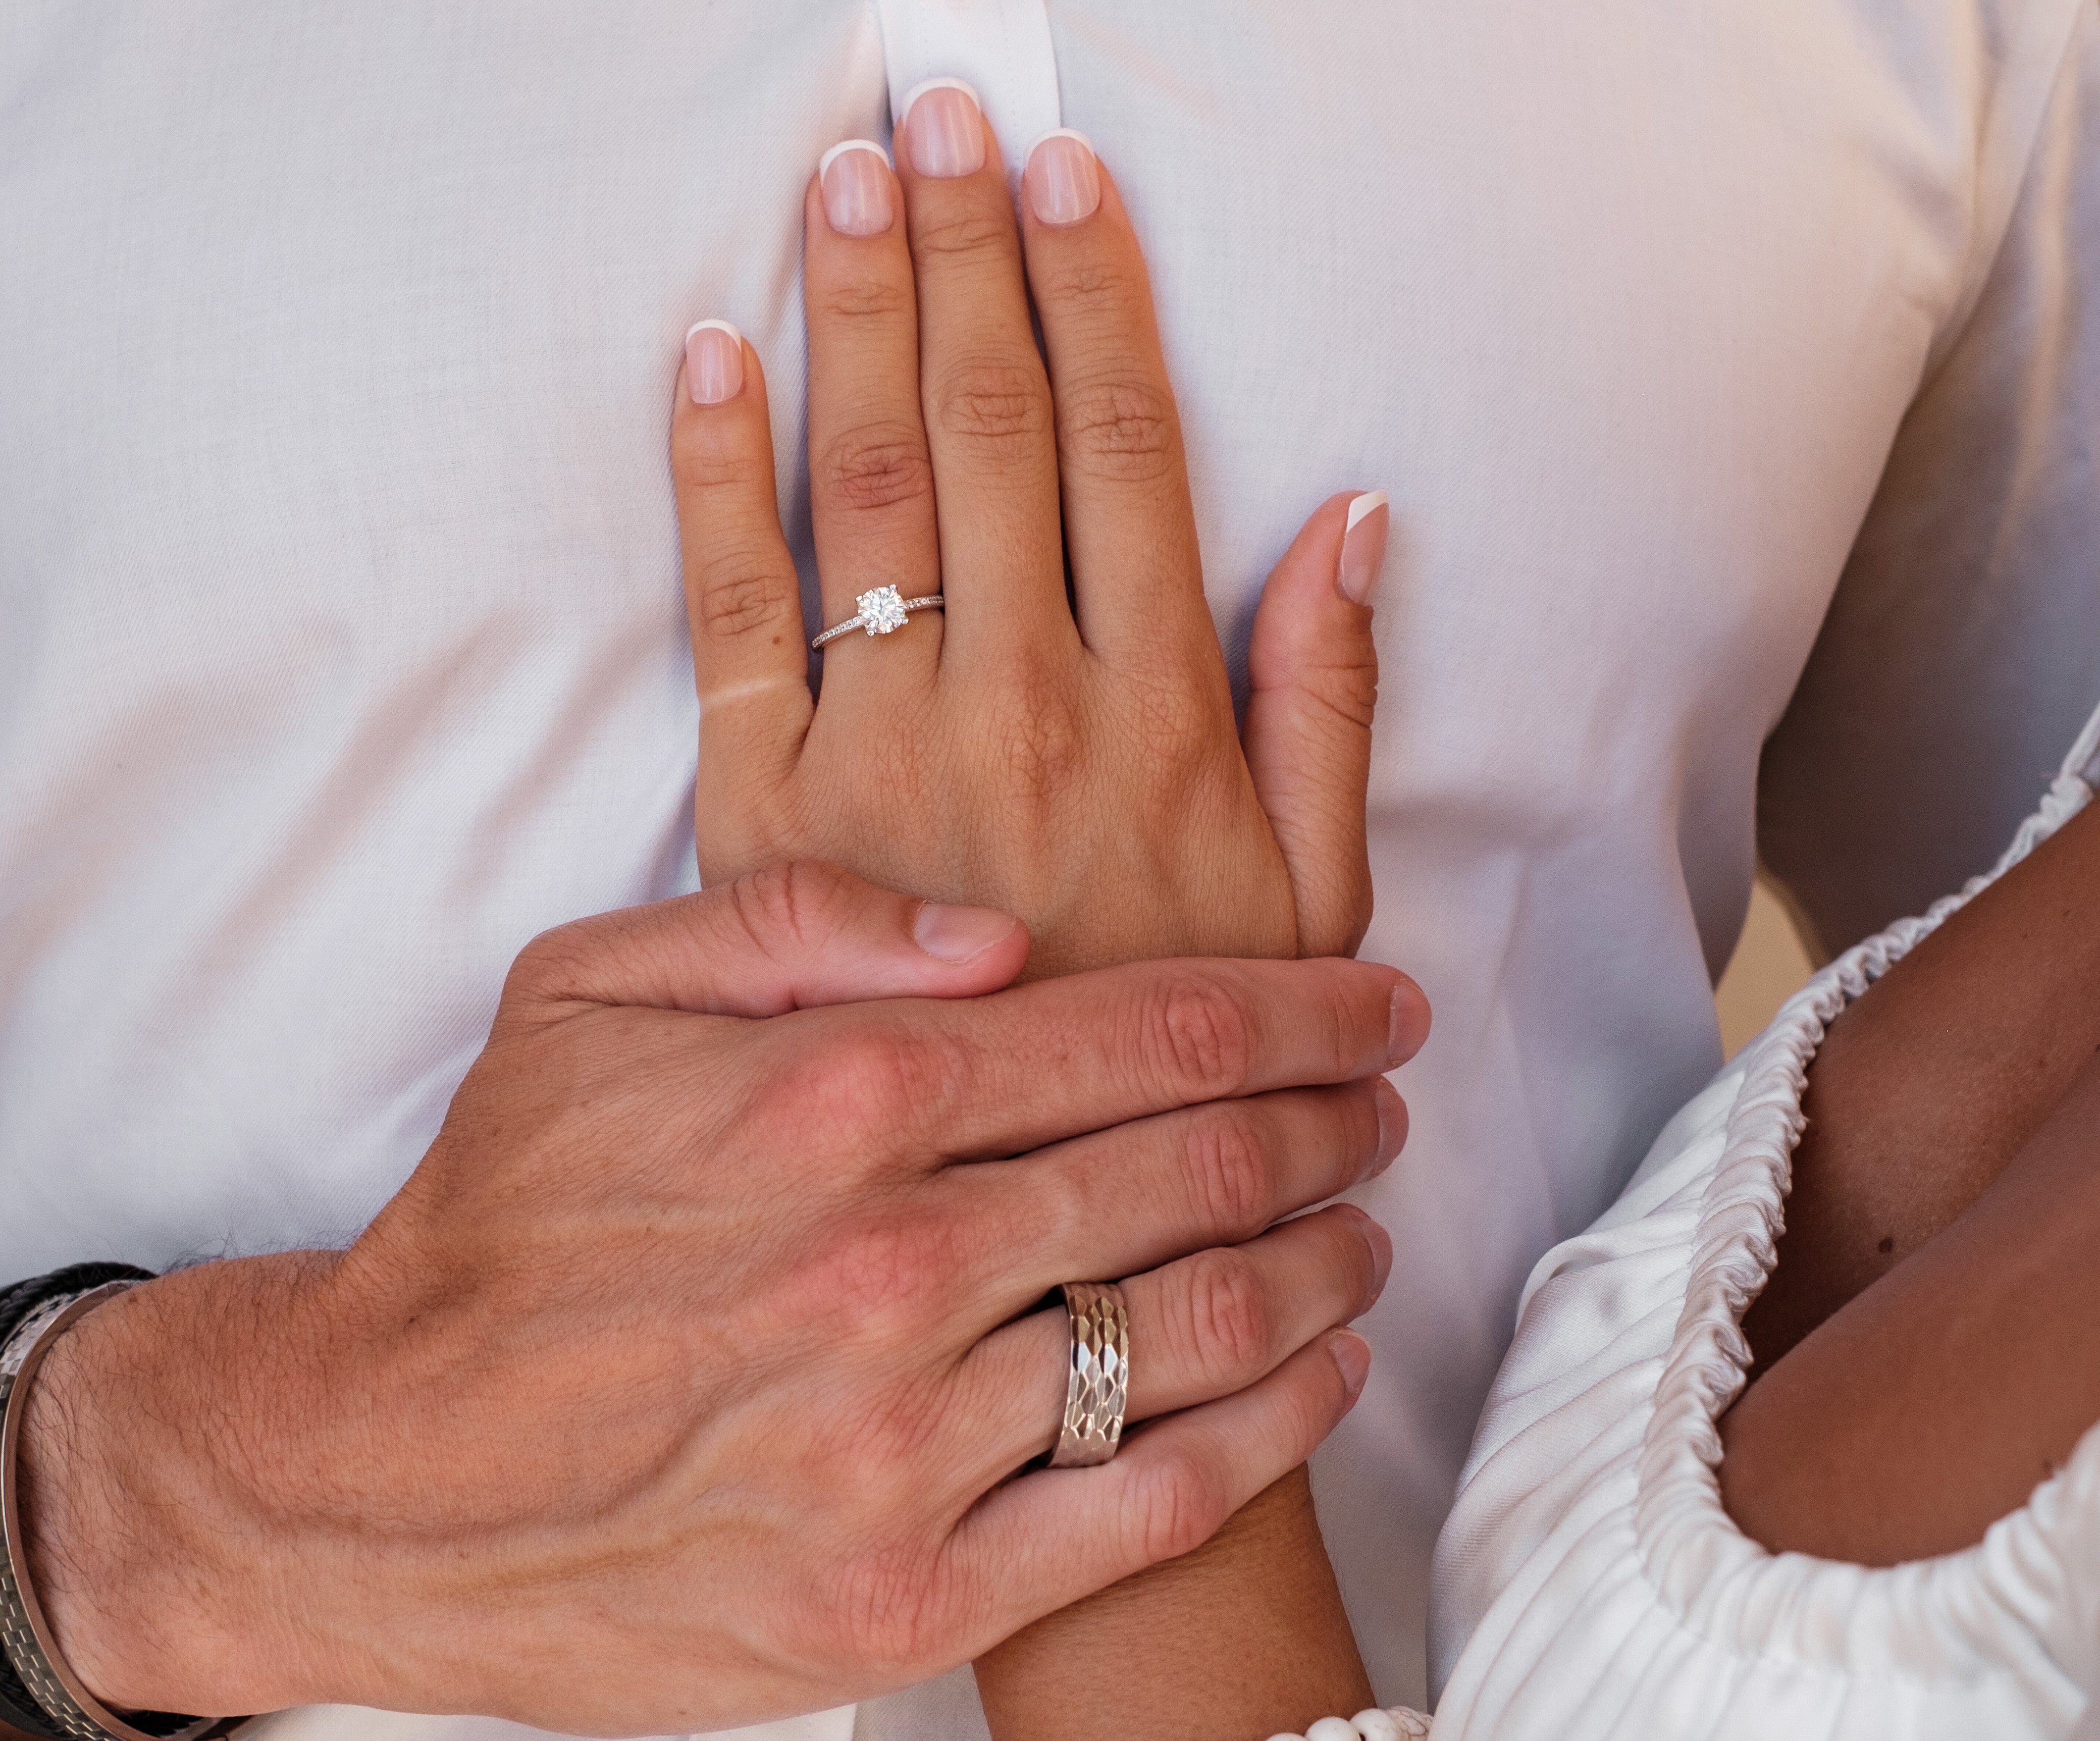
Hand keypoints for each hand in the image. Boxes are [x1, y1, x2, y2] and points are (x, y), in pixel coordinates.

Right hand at [21, 863, 1423, 1735]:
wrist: (382, 1472)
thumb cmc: (495, 1222)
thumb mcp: (583, 994)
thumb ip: (796, 924)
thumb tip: (998, 933)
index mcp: (842, 1101)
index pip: (1150, 1030)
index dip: (1296, 1008)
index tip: (1373, 1001)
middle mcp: (899, 1263)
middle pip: (1202, 1166)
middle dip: (1328, 1121)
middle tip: (1384, 1101)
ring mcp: (913, 1442)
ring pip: (1203, 1326)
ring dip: (1322, 1260)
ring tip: (1370, 1220)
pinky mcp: (914, 1594)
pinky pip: (1156, 1499)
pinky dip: (1274, 1426)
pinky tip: (1327, 1367)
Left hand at [671, 97, 1390, 975]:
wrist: (1049, 1212)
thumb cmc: (1192, 1045)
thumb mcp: (1315, 898)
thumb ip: (1333, 708)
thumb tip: (1353, 522)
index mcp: (1160, 713)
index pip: (1126, 453)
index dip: (1093, 299)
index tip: (1062, 179)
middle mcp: (1025, 706)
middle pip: (990, 434)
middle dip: (964, 259)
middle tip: (934, 115)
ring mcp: (887, 756)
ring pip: (869, 493)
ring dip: (857, 318)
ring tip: (846, 182)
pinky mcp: (771, 814)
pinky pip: (735, 617)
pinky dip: (717, 481)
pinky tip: (714, 360)